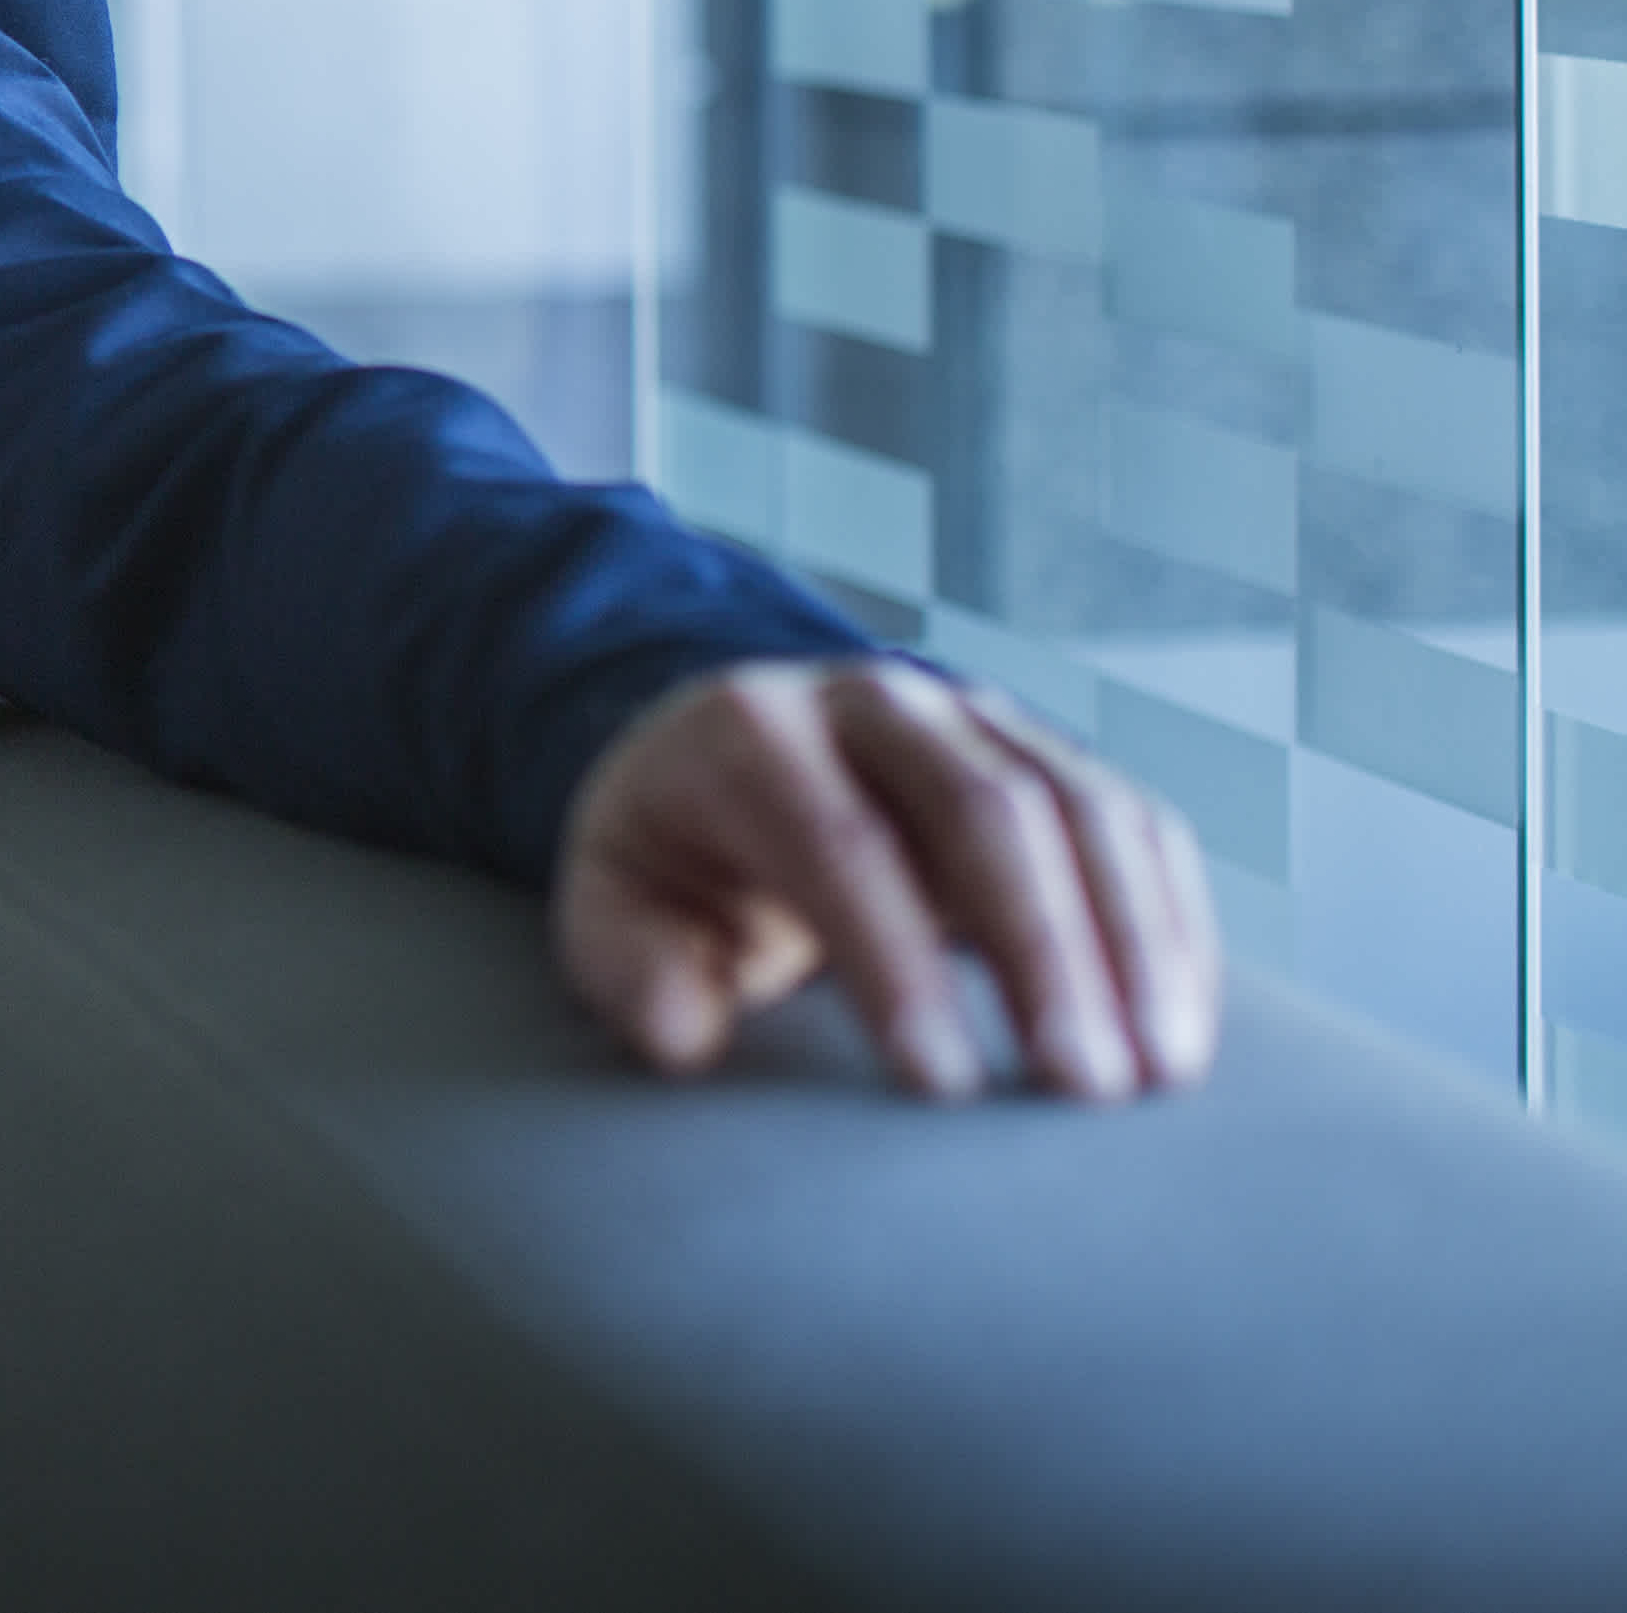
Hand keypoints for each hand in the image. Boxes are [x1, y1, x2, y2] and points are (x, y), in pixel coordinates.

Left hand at [554, 656, 1217, 1101]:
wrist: (732, 775)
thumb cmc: (678, 867)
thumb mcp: (613, 909)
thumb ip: (634, 969)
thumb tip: (682, 1033)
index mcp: (748, 733)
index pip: (838, 840)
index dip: (896, 961)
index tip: (944, 1085)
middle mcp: (874, 704)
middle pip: (984, 811)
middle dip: (1041, 953)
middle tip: (1080, 1088)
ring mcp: (976, 718)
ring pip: (1083, 810)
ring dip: (1131, 945)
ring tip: (1155, 1076)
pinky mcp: (1053, 757)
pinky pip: (1138, 828)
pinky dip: (1171, 927)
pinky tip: (1179, 1030)